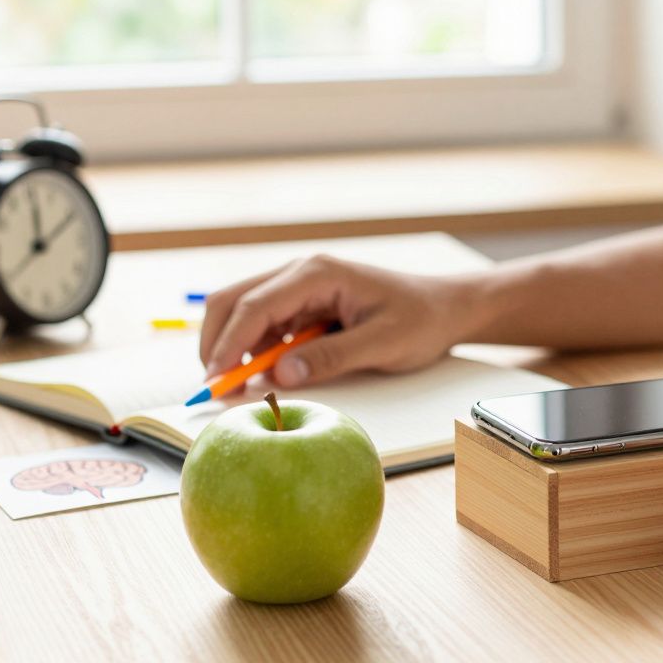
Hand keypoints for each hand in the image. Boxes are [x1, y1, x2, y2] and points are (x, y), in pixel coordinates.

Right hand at [199, 254, 472, 387]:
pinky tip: (269, 375)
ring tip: (243, 388)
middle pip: (232, 301)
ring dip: (234, 348)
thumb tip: (281, 375)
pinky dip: (254, 350)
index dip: (229, 344)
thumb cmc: (421, 320)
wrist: (446, 308)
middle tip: (217, 388)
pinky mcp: (303, 305)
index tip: (216, 379)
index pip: (255, 305)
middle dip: (217, 343)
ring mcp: (299, 287)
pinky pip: (264, 325)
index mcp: (318, 273)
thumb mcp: (383, 343)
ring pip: (242, 312)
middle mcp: (301, 273)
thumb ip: (332, 357)